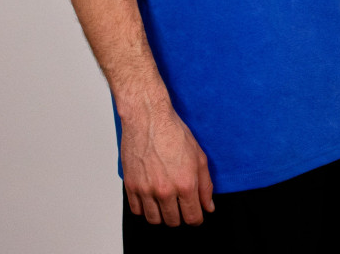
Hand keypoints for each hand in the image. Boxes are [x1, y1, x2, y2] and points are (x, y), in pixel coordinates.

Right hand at [121, 101, 214, 225]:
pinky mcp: (131, 185)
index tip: (195, 213)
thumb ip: (205, 185)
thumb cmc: (173, 132)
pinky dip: (144, 208)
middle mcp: (165, 191)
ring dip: (161, 214)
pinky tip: (150, 197)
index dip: (196, 218)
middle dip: (179, 215)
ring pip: (154, 220)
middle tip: (179, 203)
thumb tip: (208, 207)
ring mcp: (146, 189)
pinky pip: (136, 210)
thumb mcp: (199, 156)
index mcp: (185, 184)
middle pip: (173, 221)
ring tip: (165, 201)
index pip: (193, 218)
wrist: (147, 117)